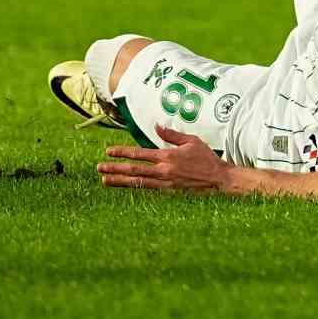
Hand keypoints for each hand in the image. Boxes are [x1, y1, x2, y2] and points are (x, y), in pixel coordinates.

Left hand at [98, 125, 234, 193]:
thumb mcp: (191, 141)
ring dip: (119, 181)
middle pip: (134, 170)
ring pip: (137, 182)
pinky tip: (125, 186)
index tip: (109, 151)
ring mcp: (164, 183)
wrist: (217, 179)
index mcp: (167, 156)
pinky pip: (147, 189)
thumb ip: (172, 135)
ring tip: (104, 180)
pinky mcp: (168, 192)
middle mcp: (163, 171)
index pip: (140, 154)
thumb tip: (157, 126)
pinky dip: (134, 187)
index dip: (123, 152)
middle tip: (100, 167)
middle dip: (115, 168)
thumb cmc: (206, 158)